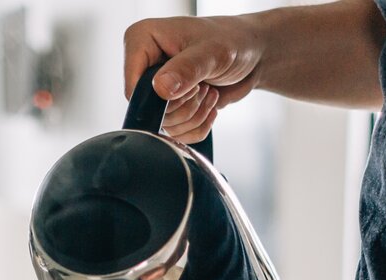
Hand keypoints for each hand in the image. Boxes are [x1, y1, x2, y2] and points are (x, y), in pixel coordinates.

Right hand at [123, 15, 266, 143]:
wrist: (252, 53)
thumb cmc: (232, 40)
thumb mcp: (212, 52)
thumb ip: (186, 70)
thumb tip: (160, 89)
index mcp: (142, 40)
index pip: (133, 87)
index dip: (161, 97)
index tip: (190, 86)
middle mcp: (144, 64)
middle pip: (149, 110)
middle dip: (184, 105)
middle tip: (204, 85)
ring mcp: (156, 87)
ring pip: (164, 124)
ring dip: (194, 115)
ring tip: (209, 91)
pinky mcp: (169, 106)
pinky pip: (176, 133)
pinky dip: (198, 125)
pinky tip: (210, 103)